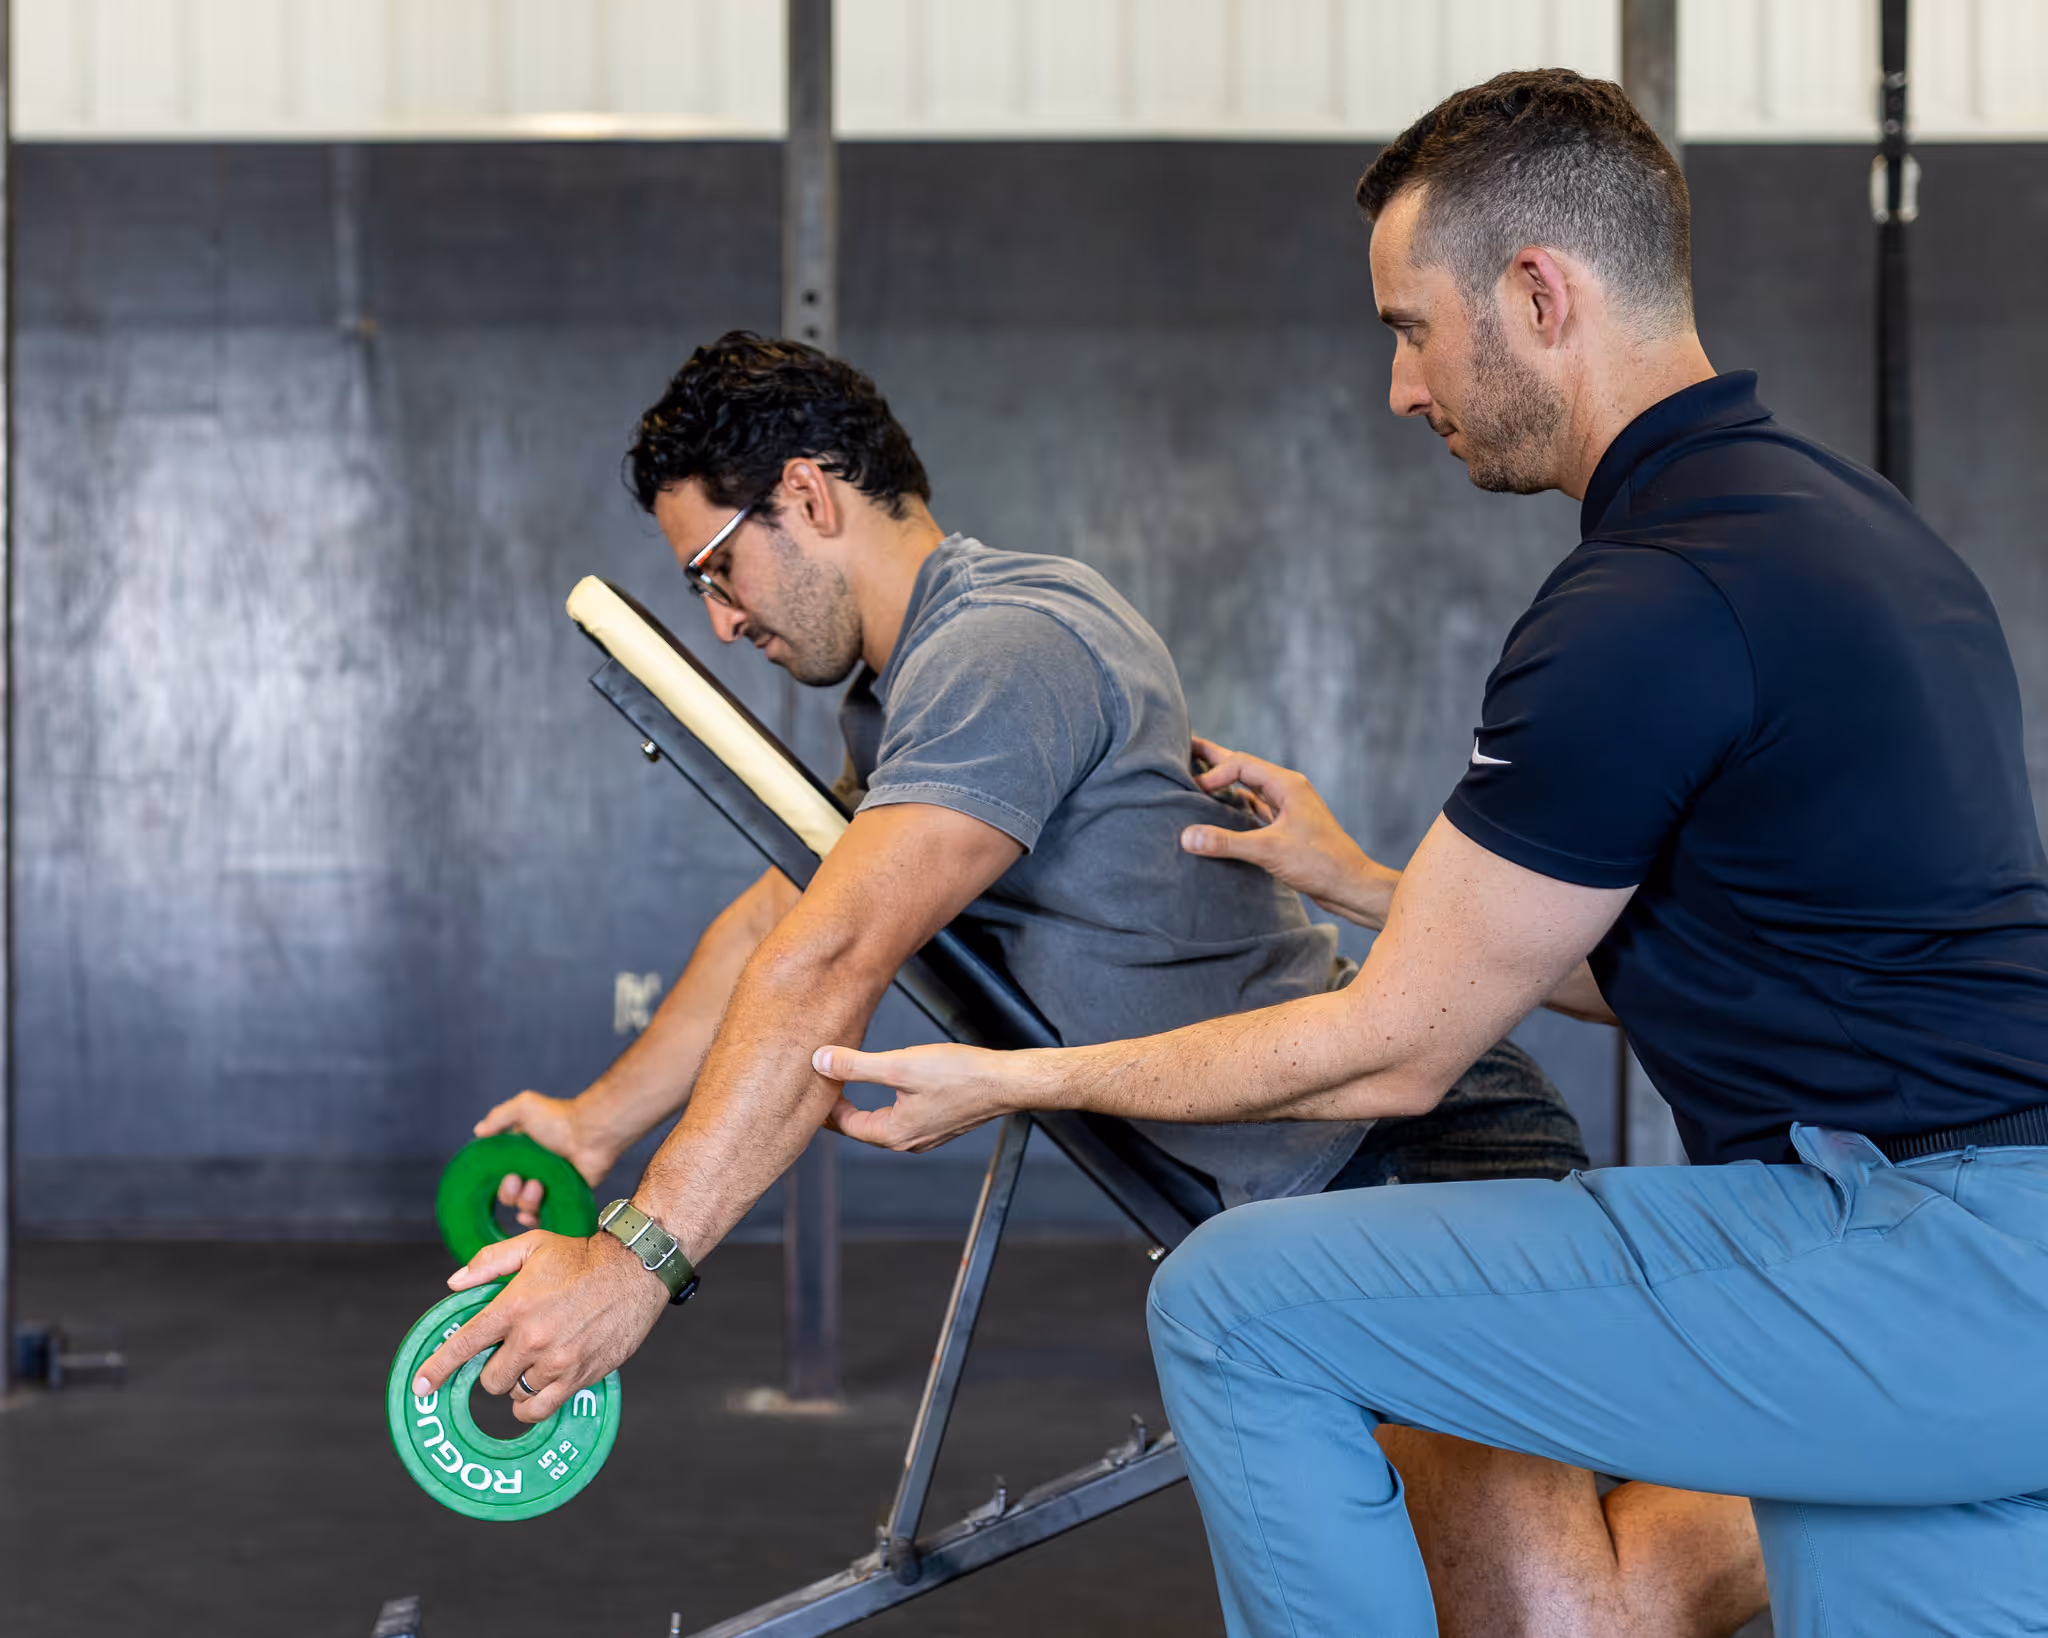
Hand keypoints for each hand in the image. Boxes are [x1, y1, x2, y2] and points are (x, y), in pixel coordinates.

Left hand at [411, 1230, 668, 1423]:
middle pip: (489, 1379)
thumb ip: (488, 1262)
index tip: (421, 1385)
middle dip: (494, 1367)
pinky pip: (540, 1408)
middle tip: (511, 1350)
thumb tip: (453, 1284)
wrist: (635, 1269)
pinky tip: (537, 1389)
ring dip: (518, 1382)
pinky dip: (532, 1404)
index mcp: (514, 1305)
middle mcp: (532, 1337)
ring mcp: (557, 1361)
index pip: (464, 1345)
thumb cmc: (582, 1256)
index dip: (437, 1369)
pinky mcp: (580, 1376)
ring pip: (515, 1394)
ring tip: (535, 1360)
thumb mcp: (532, 1245)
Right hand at [474, 1092, 619, 1226]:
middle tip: (519, 1179)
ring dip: (526, 1200)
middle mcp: (533, 1171)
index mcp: (521, 1155)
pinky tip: (530, 1215)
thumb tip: (479, 1131)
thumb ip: (499, 1117)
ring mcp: (548, 1186)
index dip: (497, 1180)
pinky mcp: (562, 1198)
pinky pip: (543, 1217)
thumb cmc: (559, 1119)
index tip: (505, 1174)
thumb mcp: (524, 1107)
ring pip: (524, 1206)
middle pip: (508, 1194)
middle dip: (509, 1191)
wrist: (591, 1133)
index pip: (499, 1175)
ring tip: (539, 1185)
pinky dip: (533, 1219)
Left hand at [812, 1042, 1036, 1151]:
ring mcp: (926, 1134)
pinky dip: (889, 1101)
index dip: (826, 1104)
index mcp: (894, 1133)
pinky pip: (904, 1116)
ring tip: (851, 1080)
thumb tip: (819, 1061)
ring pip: (884, 1121)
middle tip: (825, 1083)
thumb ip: (856, 1066)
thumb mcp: (899, 1066)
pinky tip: (891, 1084)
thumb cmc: (960, 1075)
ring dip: (866, 1102)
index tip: (816, 1082)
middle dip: (843, 1106)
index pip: (845, 1124)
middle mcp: (908, 1140)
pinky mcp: (940, 1122)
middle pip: (862, 1126)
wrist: (1006, 1082)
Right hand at [1182, 735, 1397, 926]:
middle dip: (1216, 760)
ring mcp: (1288, 809)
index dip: (1214, 773)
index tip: (1194, 791)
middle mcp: (1288, 791)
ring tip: (1199, 778)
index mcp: (1287, 784)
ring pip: (1249, 789)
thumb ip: (1226, 842)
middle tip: (1187, 747)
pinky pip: (1256, 810)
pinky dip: (1237, 807)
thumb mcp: (1269, 851)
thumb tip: (1187, 836)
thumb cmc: (1320, 863)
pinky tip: (1223, 812)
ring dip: (1225, 784)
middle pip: (1244, 769)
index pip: (1241, 764)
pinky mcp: (1287, 828)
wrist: (1351, 886)